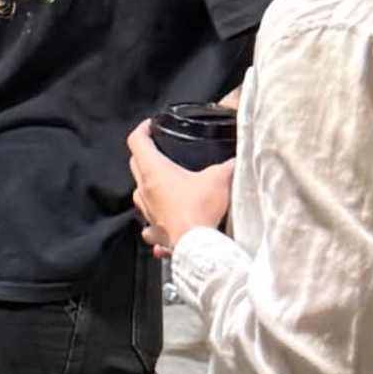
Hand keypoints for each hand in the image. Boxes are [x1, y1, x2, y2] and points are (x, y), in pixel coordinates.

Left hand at [125, 121, 236, 260]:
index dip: (142, 130)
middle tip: (159, 149)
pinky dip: (157, 218)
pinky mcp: (154, 232)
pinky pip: (150, 222)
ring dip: (149, 186)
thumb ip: (228, 165)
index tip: (150, 126)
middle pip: (135, 165)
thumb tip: (237, 159)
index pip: (137, 142)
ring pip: (140, 193)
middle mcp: (144, 190)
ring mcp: (147, 213)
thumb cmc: (201, 208)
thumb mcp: (219, 178)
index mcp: (154, 171)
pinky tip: (167, 219)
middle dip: (144, 154)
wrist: (198, 247)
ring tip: (165, 183)